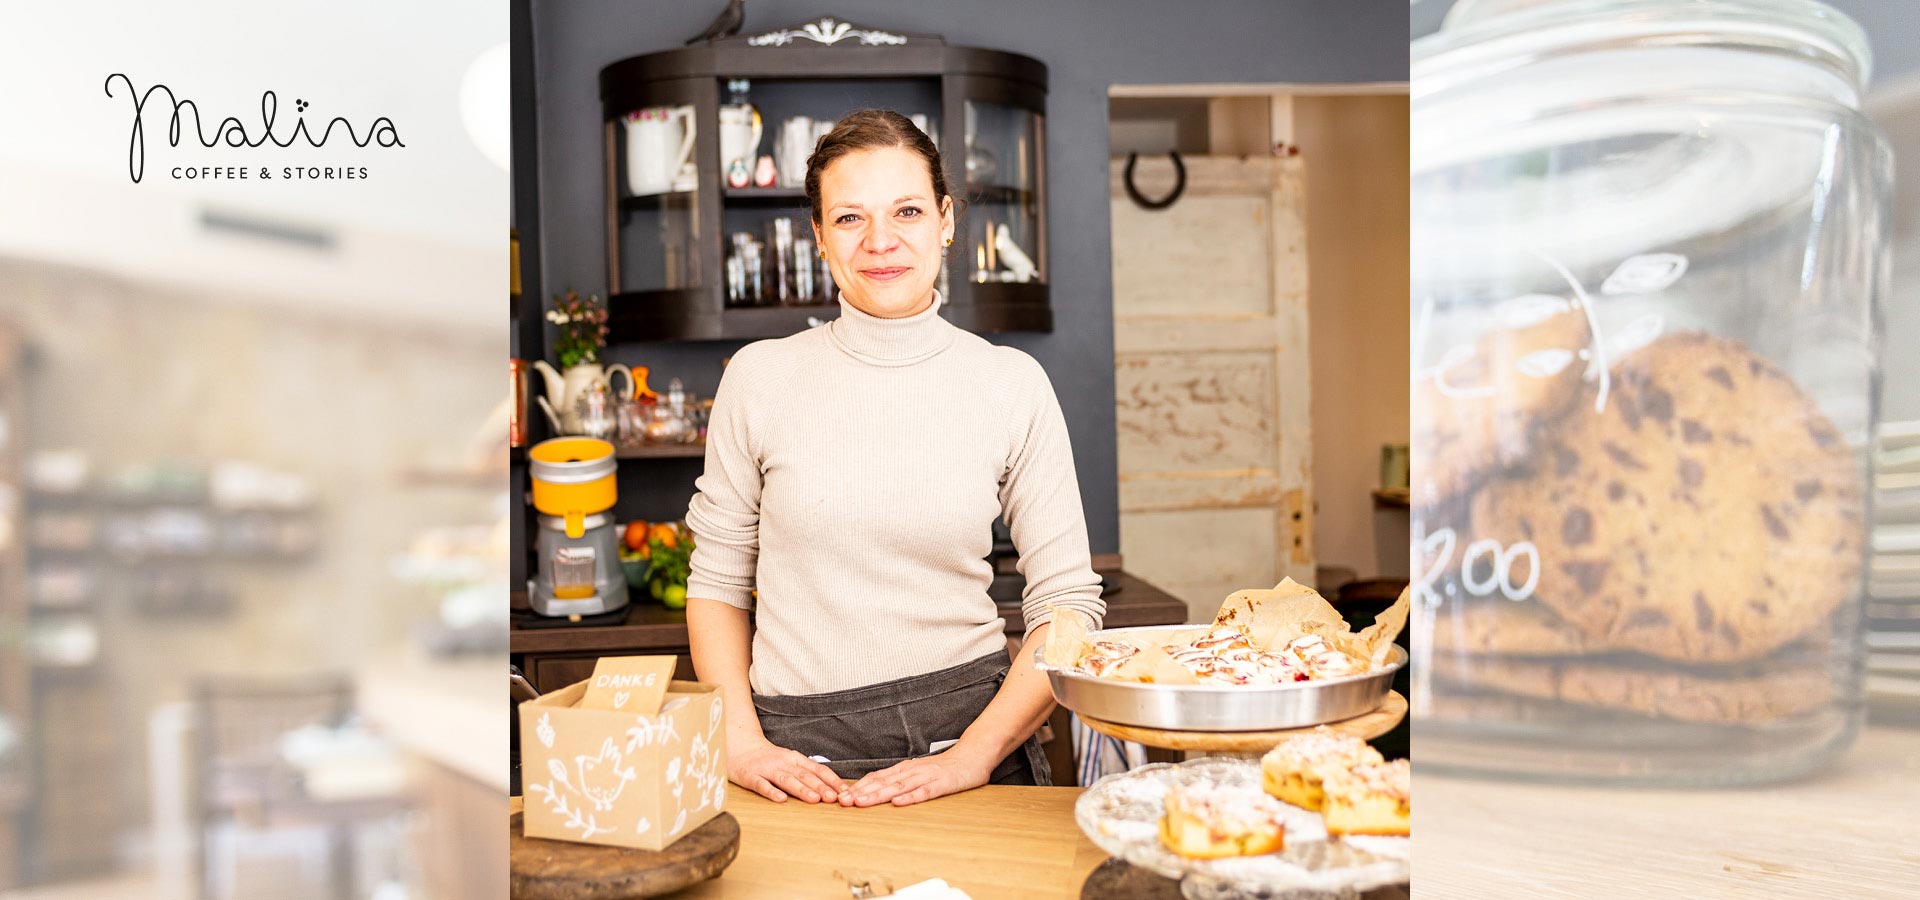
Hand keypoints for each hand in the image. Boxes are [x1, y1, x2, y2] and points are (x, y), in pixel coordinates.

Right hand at [728, 738, 845, 803]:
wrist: (739, 748)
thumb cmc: (769, 759)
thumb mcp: (790, 761)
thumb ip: (807, 772)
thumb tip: (832, 788)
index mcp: (795, 759)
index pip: (818, 769)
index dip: (832, 780)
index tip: (845, 791)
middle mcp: (784, 763)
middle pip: (805, 775)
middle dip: (820, 787)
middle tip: (833, 798)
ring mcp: (767, 769)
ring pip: (787, 780)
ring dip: (802, 789)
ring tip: (814, 799)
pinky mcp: (751, 777)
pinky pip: (762, 785)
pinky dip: (772, 792)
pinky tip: (781, 800)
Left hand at [842, 743, 996, 807]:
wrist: (972, 756)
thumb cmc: (944, 768)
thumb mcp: (917, 772)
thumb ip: (899, 780)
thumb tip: (876, 790)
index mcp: (904, 769)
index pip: (876, 778)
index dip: (858, 787)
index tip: (839, 797)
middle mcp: (911, 771)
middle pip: (882, 783)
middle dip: (861, 792)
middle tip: (842, 802)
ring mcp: (926, 777)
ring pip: (898, 786)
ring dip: (878, 795)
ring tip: (861, 802)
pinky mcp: (941, 784)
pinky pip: (924, 791)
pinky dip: (910, 797)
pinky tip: (898, 803)